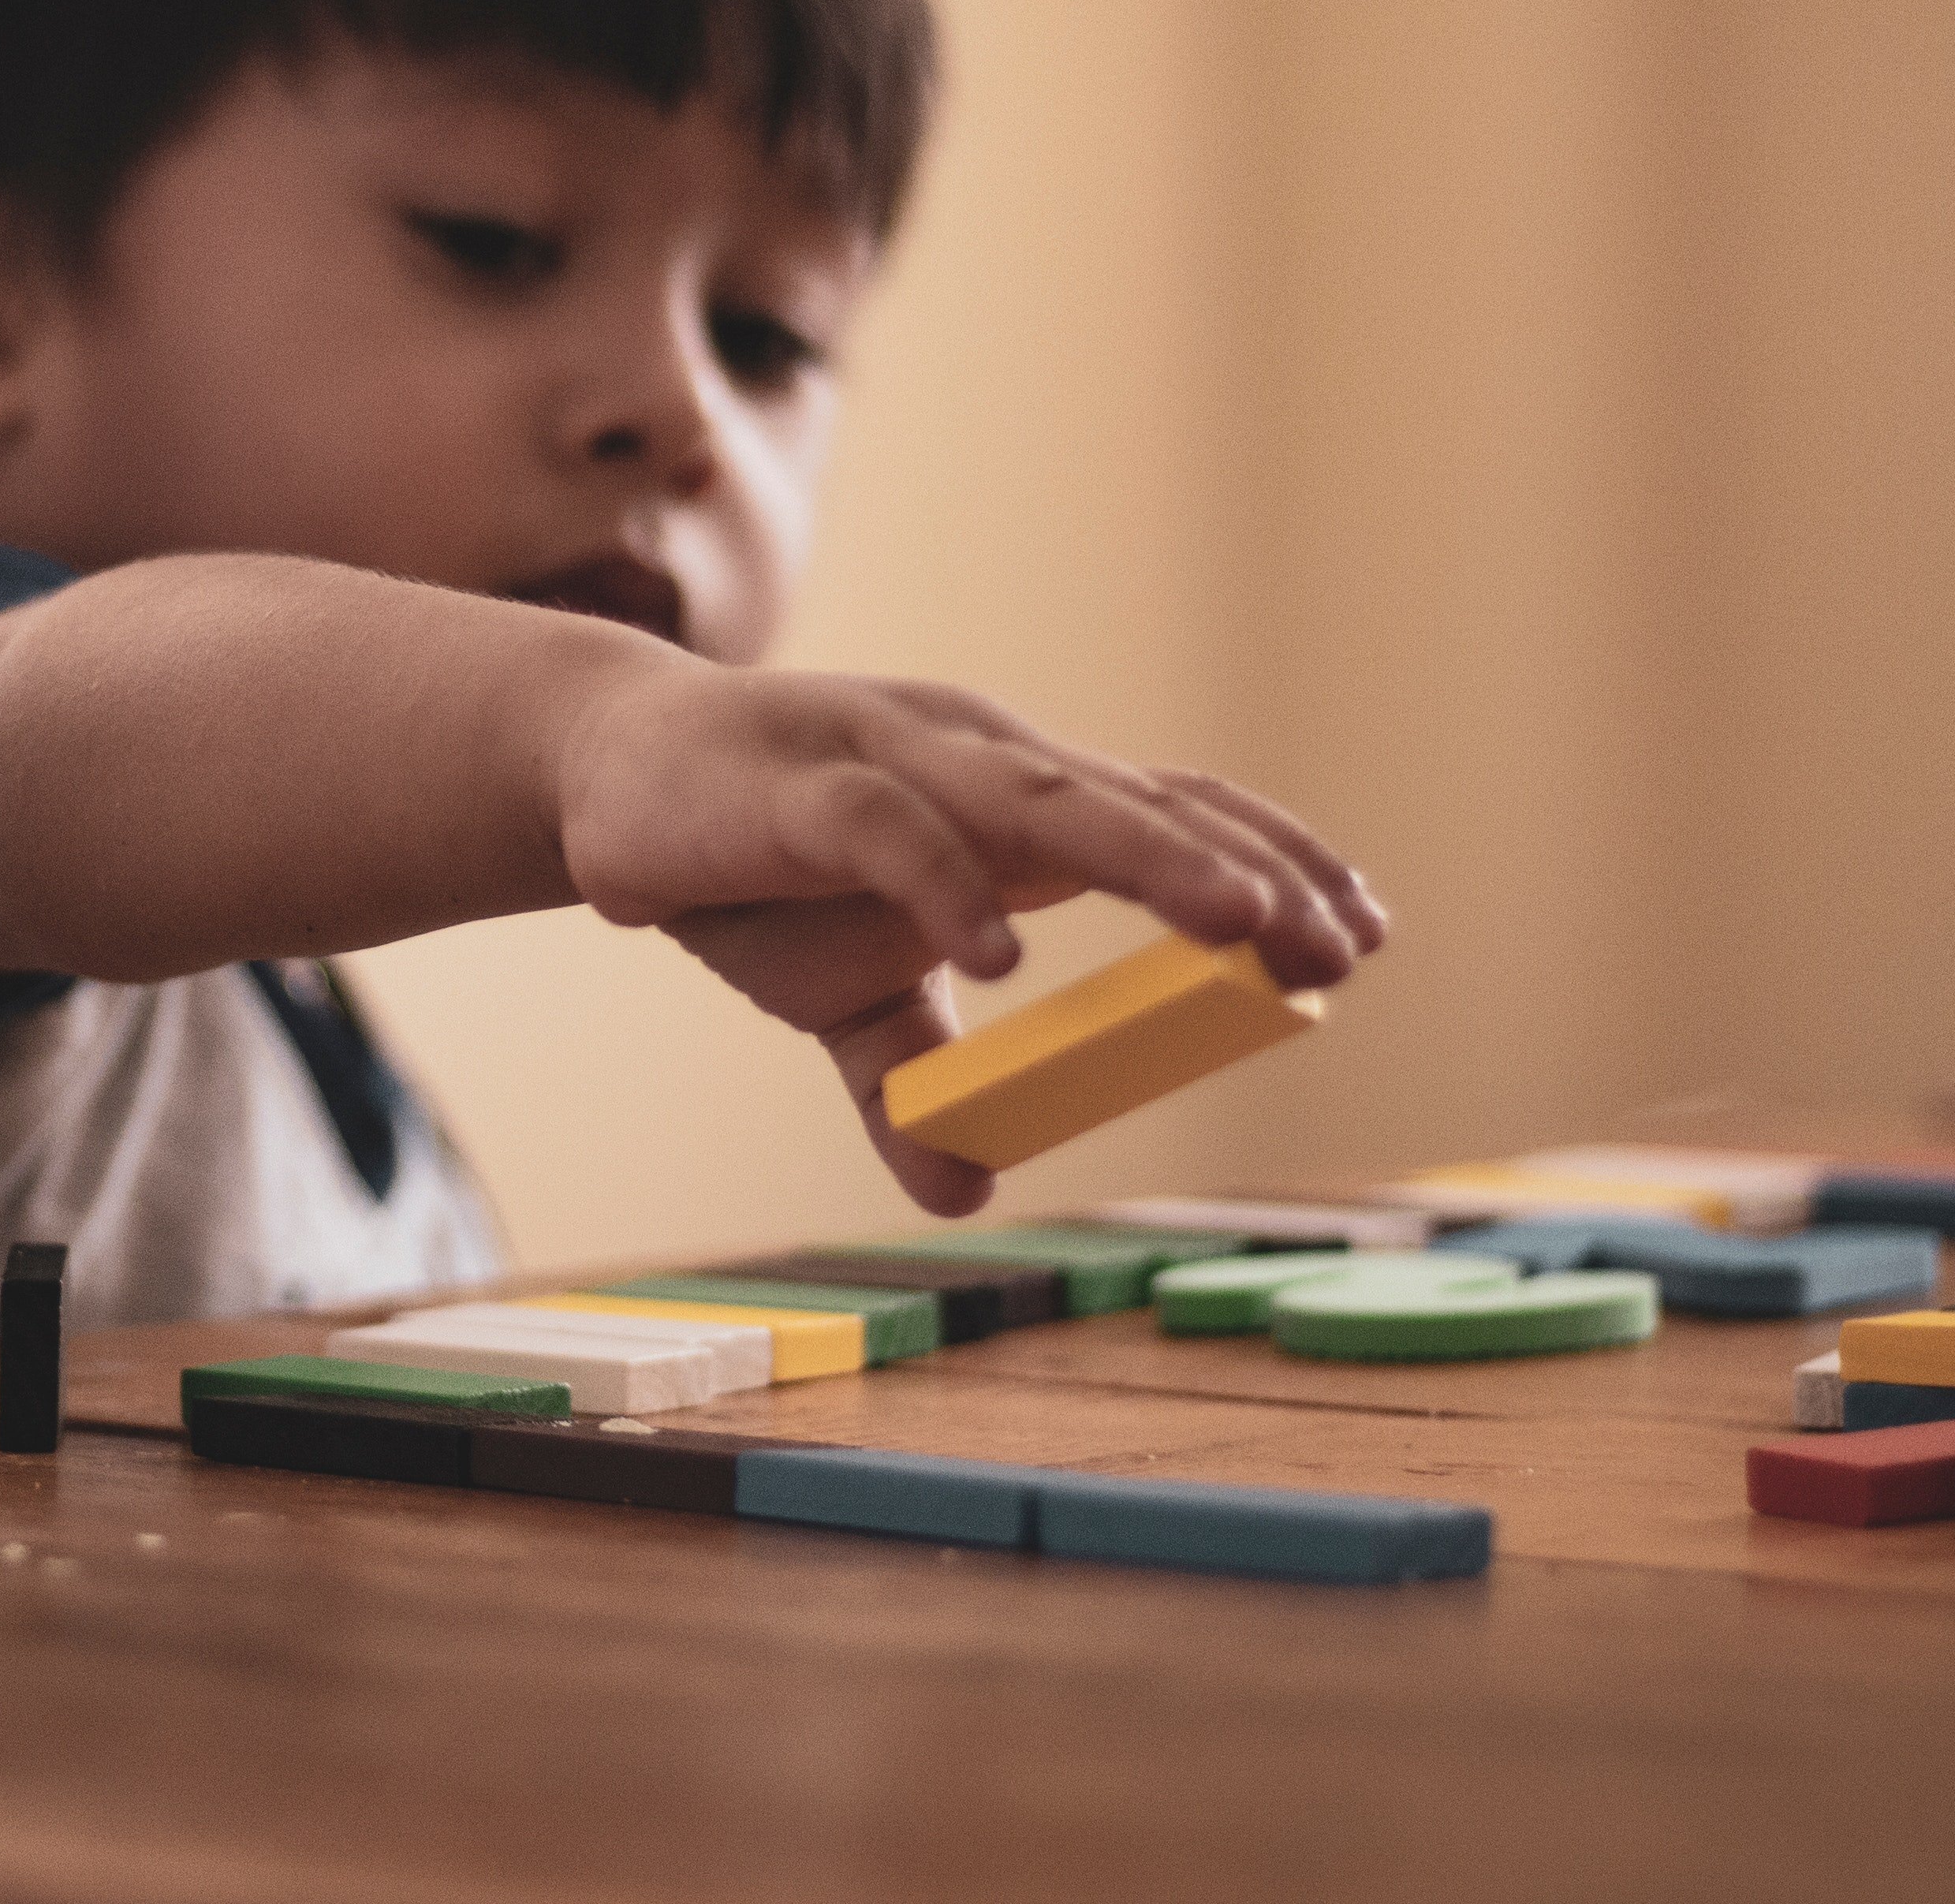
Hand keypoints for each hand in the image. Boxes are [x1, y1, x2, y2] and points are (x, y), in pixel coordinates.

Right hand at [552, 664, 1386, 1206]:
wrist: (596, 774)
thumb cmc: (742, 864)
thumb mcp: (840, 997)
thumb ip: (909, 1082)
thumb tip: (963, 1192)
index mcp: (1007, 805)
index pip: (1168, 813)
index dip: (1268, 865)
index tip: (1357, 940)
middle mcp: (974, 764)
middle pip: (1138, 804)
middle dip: (1248, 873)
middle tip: (1337, 944)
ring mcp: (892, 763)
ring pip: (1044, 802)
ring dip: (1150, 856)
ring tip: (1239, 921)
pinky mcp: (802, 787)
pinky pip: (894, 833)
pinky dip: (950, 893)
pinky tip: (1001, 963)